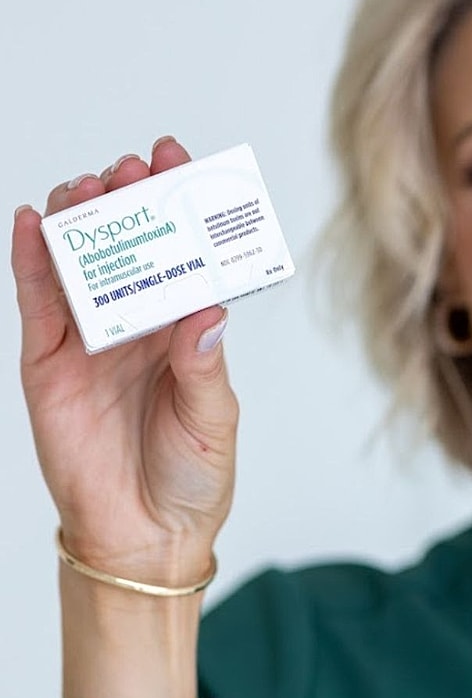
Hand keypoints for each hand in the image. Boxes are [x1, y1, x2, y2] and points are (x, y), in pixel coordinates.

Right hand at [12, 137, 238, 581]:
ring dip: (80, 218)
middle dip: (127, 199)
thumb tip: (206, 306)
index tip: (178, 162)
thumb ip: (204, 363)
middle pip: (127, 246)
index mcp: (184, 330)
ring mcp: (89, 340)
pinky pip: (37, 300)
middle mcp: (135, 326)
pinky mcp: (48, 361)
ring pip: (78, 262)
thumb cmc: (190, 479)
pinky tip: (35, 221)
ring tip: (88, 187)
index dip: (177, 206)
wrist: (143, 536)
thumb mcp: (213, 419)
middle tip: (131, 169)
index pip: (180, 254)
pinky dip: (32, 258)